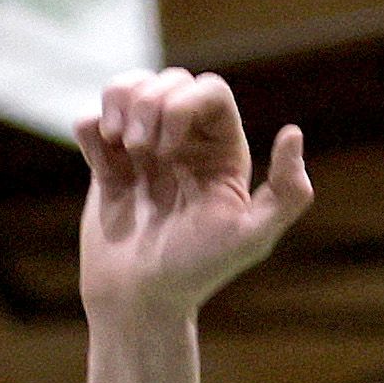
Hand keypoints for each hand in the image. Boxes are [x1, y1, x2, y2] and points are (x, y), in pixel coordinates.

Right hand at [78, 67, 310, 320]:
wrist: (137, 301)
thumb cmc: (195, 272)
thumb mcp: (252, 239)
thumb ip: (287, 193)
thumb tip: (292, 132)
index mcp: (223, 155)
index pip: (210, 91)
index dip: (185, 103)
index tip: (168, 148)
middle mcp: (187, 146)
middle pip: (170, 81)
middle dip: (149, 105)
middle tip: (142, 152)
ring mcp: (144, 153)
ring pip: (131, 88)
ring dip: (118, 103)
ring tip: (118, 144)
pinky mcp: (108, 166)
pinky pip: (93, 120)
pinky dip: (91, 127)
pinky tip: (100, 162)